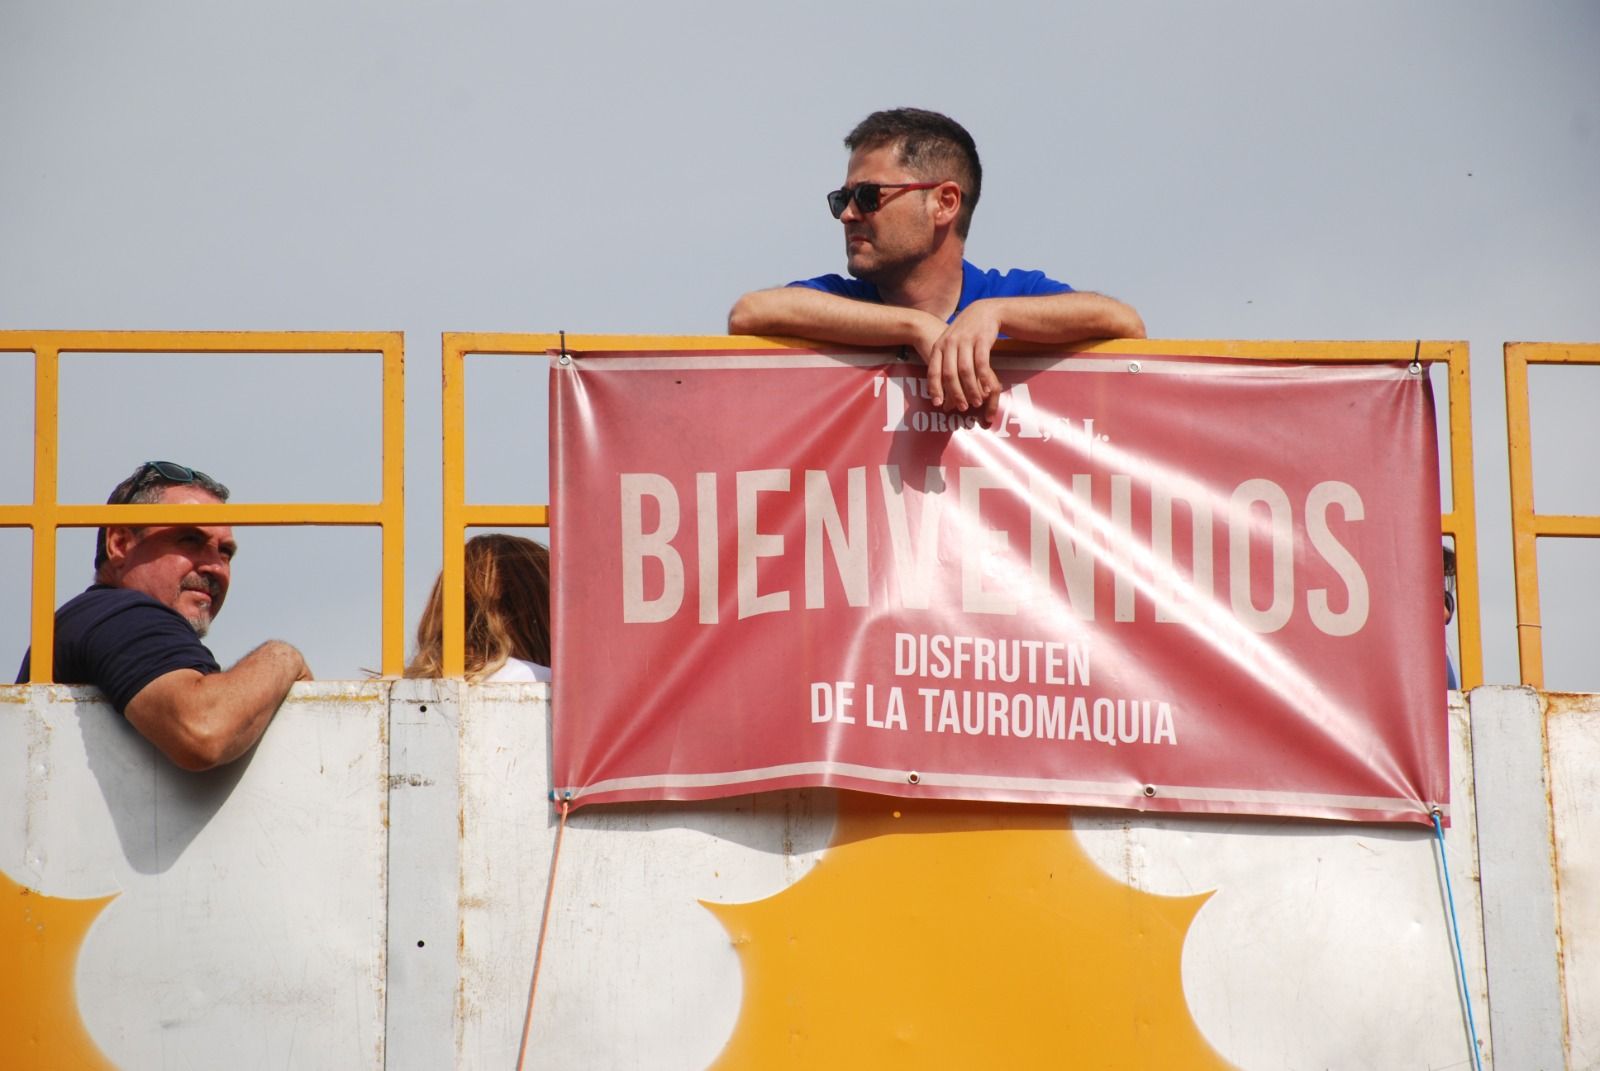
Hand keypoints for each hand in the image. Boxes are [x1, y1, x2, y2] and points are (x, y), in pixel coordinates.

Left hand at [922, 300, 1003, 420]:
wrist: (983, 311)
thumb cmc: (964, 333)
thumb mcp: (949, 343)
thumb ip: (943, 362)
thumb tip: (940, 389)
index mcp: (939, 346)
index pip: (934, 371)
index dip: (935, 388)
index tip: (938, 404)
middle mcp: (950, 344)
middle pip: (950, 374)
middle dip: (955, 393)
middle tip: (962, 408)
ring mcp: (966, 341)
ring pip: (966, 371)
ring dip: (971, 389)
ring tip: (976, 402)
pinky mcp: (982, 340)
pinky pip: (982, 363)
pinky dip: (983, 379)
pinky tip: (987, 390)